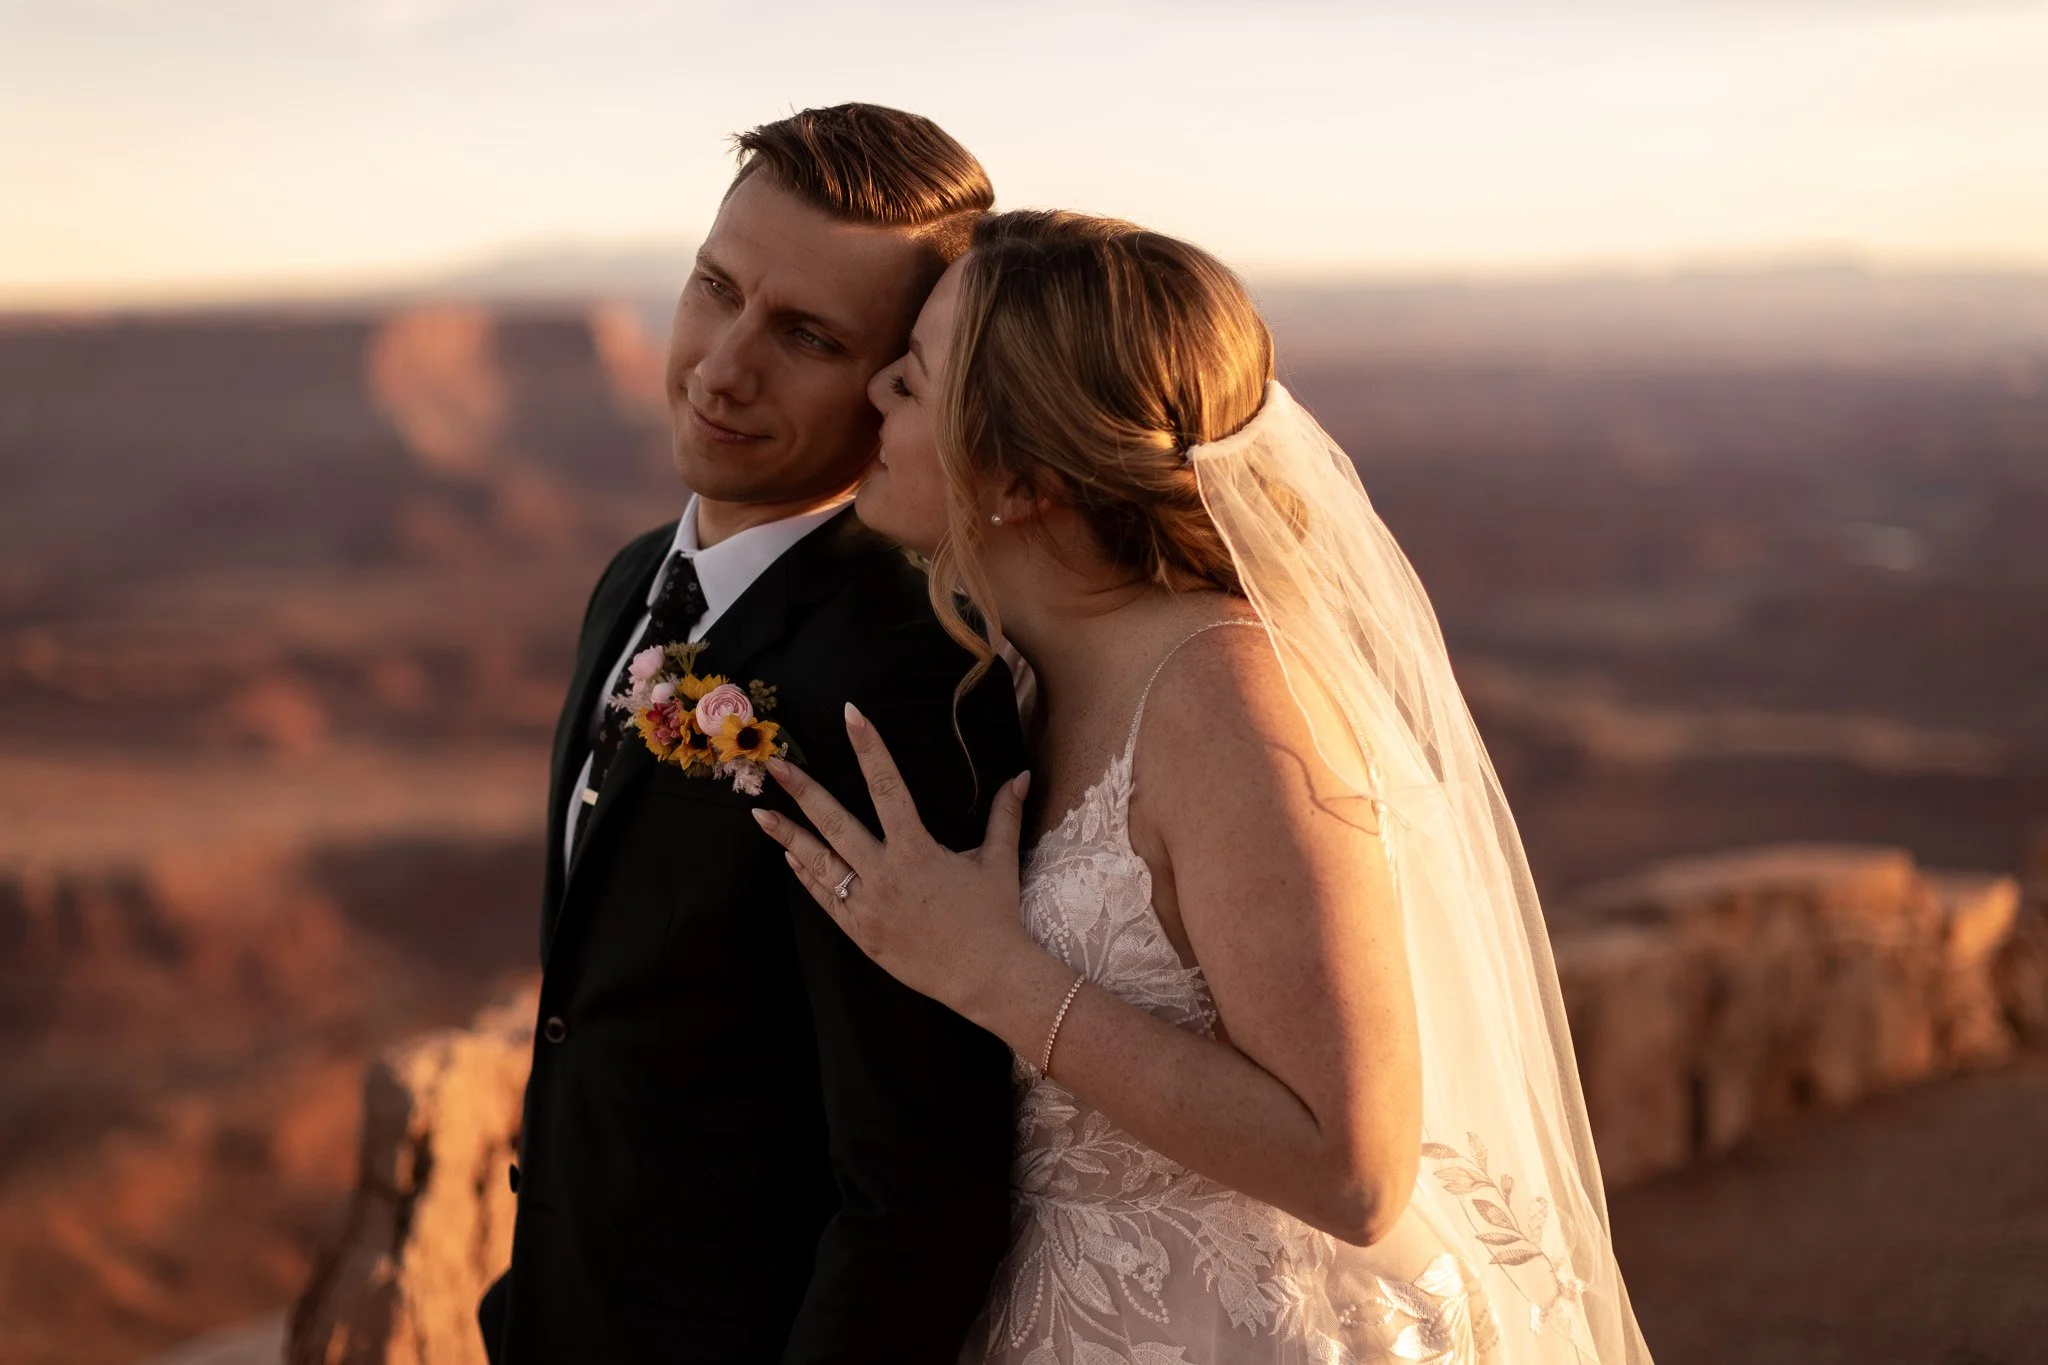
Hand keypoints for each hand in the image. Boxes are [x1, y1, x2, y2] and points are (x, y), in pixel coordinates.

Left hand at [752, 701, 1035, 1017]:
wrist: (986, 977)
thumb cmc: (994, 916)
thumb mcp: (999, 860)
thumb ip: (1005, 815)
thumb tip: (1021, 776)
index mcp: (916, 849)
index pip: (886, 785)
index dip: (868, 747)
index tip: (850, 715)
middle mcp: (885, 873)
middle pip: (833, 823)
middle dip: (801, 791)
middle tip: (773, 765)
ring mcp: (868, 906)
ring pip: (819, 863)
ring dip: (788, 835)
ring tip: (760, 813)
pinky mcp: (861, 933)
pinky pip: (827, 899)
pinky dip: (807, 876)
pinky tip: (790, 856)